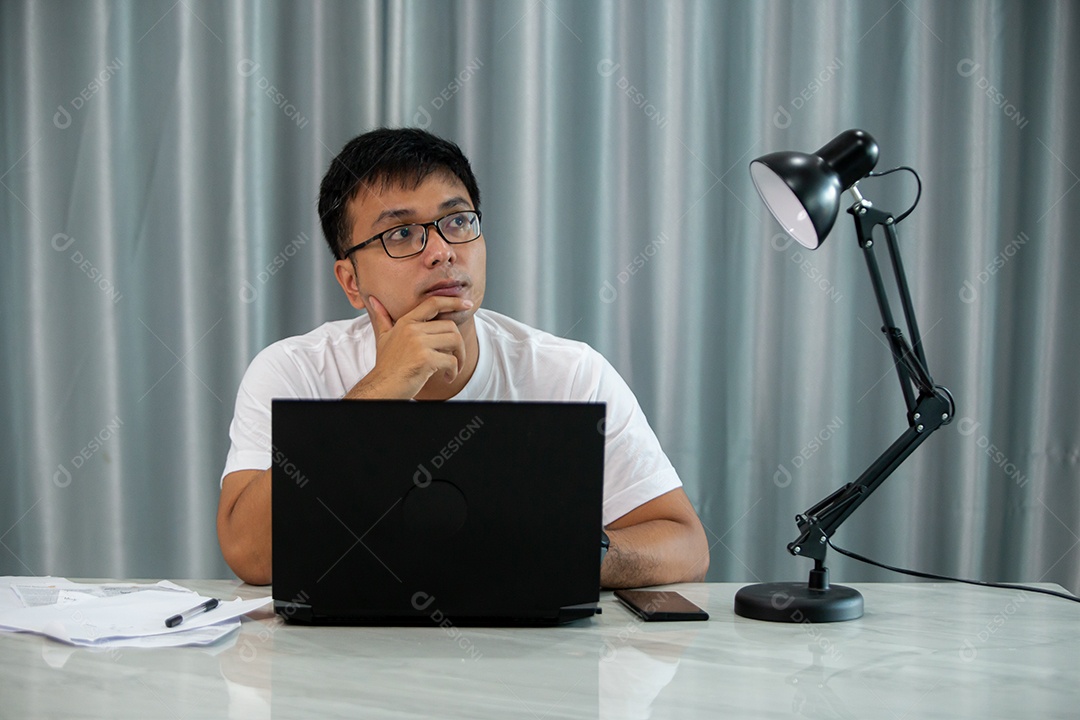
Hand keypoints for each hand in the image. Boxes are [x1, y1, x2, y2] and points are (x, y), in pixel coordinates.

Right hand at [347, 294, 472, 398]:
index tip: (467, 304)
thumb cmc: (386, 365)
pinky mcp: (425, 359)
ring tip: (454, 368)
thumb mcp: (382, 337)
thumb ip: (382, 318)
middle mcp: (413, 330)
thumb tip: (373, 300)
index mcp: (406, 322)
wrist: (382, 387)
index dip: (453, 301)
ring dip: (460, 356)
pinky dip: (454, 371)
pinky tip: (447, 377)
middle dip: (458, 344)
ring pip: (455, 341)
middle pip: (450, 326)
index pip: (433, 303)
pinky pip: (451, 360)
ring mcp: (419, 344)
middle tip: (456, 358)